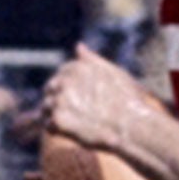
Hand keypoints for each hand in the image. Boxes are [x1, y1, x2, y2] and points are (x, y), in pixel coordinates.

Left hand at [40, 43, 155, 154]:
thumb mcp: (114, 73)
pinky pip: (48, 125)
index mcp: (76, 67)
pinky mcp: (58, 120)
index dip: (67, 87)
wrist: (132, 126)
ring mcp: (60, 100)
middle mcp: (65, 81)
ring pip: (46, 107)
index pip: (61, 74)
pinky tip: (71, 133)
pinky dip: (56, 130)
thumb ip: (92, 60)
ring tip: (73, 124)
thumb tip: (78, 46)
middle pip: (50, 89)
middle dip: (57, 99)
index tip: (77, 98)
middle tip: (74, 113)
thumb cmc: (127, 100)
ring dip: (54, 115)